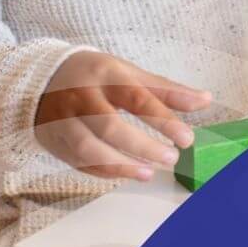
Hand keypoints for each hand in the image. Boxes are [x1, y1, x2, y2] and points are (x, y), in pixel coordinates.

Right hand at [35, 50, 212, 180]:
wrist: (41, 78)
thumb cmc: (97, 75)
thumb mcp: (130, 73)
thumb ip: (167, 90)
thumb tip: (206, 100)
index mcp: (106, 75)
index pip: (137, 99)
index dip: (163, 120)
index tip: (187, 138)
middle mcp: (82, 97)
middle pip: (110, 126)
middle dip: (142, 146)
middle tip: (171, 158)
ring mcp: (64, 120)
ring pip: (89, 149)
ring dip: (121, 165)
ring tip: (149, 172)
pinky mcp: (55, 141)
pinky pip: (79, 162)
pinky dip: (105, 171)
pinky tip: (128, 173)